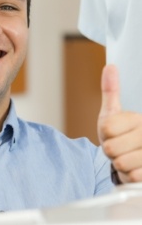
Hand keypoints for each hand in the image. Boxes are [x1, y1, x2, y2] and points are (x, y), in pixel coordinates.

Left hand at [98, 64, 141, 182]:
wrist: (134, 159)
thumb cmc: (119, 134)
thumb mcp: (111, 113)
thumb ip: (111, 91)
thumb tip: (110, 66)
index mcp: (138, 119)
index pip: (107, 128)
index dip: (105, 133)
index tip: (113, 133)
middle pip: (110, 148)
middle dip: (110, 150)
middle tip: (119, 147)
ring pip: (120, 163)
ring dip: (119, 163)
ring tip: (128, 157)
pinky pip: (131, 176)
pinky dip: (129, 176)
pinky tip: (136, 168)